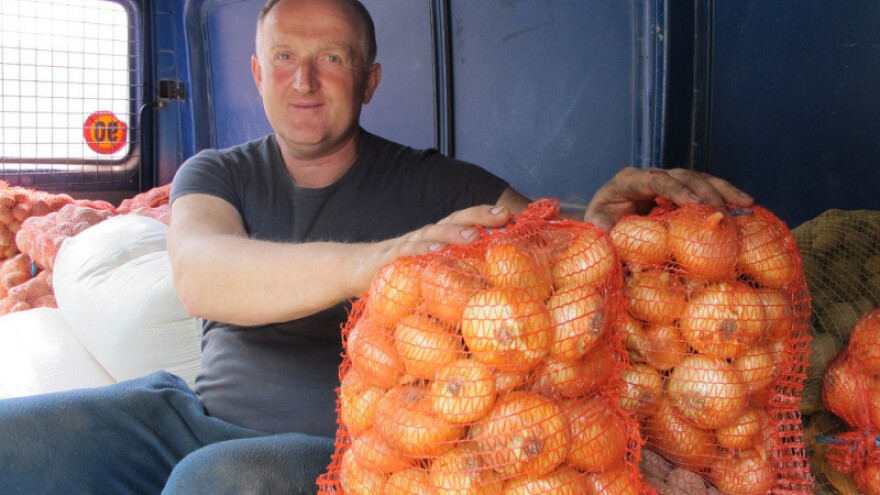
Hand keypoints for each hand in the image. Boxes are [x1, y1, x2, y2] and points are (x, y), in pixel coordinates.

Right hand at [351, 205, 511, 295]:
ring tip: (472, 235)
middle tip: (502, 217)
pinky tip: (434, 252)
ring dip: (453, 233)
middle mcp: (426, 236)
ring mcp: (408, 244)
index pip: (466, 221)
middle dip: (479, 216)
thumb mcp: (428, 271)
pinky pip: (407, 252)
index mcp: (437, 238)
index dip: (487, 216)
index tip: (513, 215)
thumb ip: (452, 273)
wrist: (354, 268)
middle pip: (456, 220)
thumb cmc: (398, 273)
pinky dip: (420, 250)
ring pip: (434, 234)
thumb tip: (488, 290)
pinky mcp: (390, 257)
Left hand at [583, 167, 753, 231]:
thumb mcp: (599, 234)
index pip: (653, 180)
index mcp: (626, 182)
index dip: (675, 189)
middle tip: (722, 210)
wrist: (602, 220)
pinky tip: (744, 203)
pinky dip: (723, 195)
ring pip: (697, 178)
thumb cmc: (600, 228)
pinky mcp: (679, 189)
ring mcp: (665, 180)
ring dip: (722, 190)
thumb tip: (634, 268)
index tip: (694, 203)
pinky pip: (704, 189)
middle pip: (680, 176)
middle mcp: (648, 176)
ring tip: (745, 203)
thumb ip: (613, 245)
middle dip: (703, 191)